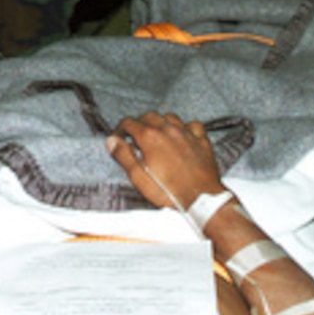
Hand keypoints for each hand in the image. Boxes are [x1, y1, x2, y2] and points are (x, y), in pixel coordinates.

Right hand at [106, 111, 226, 210]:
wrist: (201, 199)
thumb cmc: (170, 191)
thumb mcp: (138, 177)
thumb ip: (123, 156)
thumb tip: (111, 141)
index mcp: (150, 137)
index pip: (129, 122)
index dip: (120, 129)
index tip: (119, 137)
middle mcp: (168, 130)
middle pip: (148, 115)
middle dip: (139, 123)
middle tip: (135, 137)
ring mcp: (186, 134)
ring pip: (170, 117)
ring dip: (160, 122)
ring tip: (157, 135)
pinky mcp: (201, 141)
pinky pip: (192, 124)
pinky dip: (185, 127)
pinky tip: (182, 136)